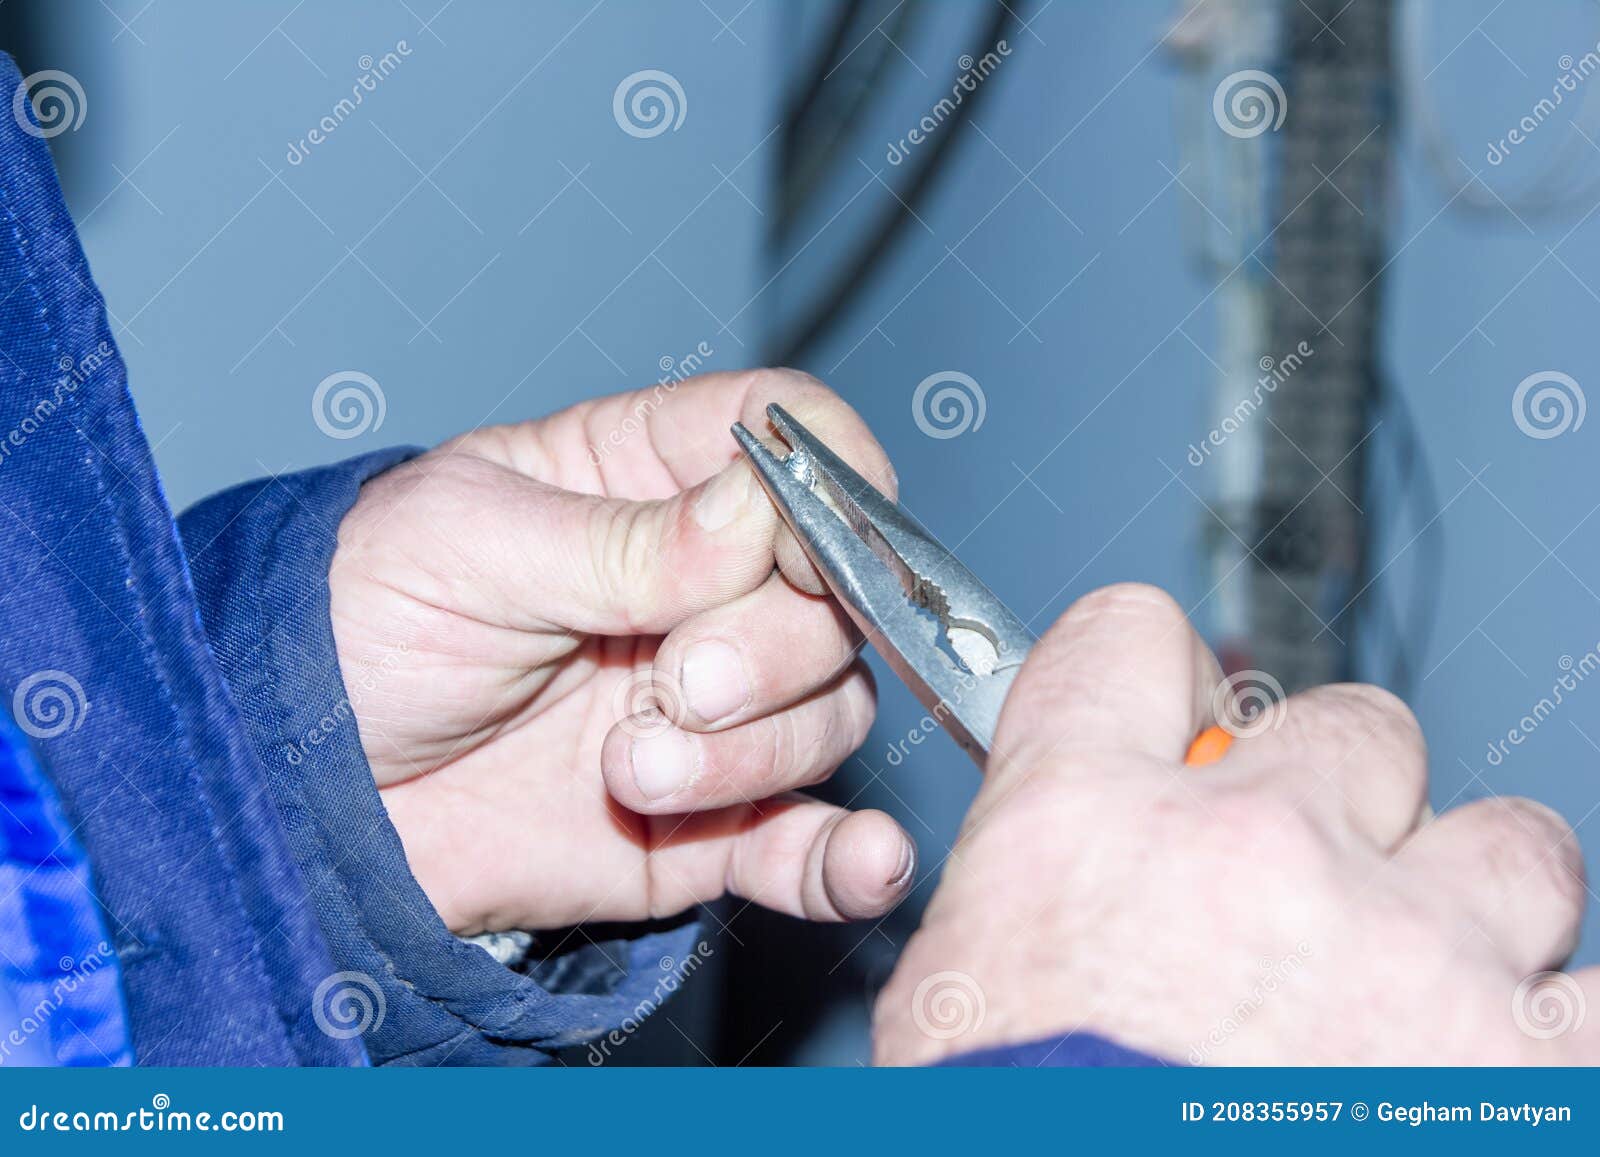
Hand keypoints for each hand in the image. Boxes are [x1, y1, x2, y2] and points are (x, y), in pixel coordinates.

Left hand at [329, 369, 914, 934]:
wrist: (289, 790)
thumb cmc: (353, 625)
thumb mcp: (464, 546)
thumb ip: (619, 540)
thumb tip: (759, 510)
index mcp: (644, 482)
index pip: (791, 440)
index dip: (828, 479)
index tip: (805, 538)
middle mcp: (698, 591)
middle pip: (834, 595)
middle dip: (773, 647)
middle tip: (675, 682)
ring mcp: (707, 711)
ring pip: (830, 715)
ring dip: (754, 754)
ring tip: (631, 773)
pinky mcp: (699, 824)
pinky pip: (801, 843)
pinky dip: (846, 857)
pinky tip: (859, 860)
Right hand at [873, 583, 1597, 1063]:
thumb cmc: (1014, 1144)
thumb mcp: (959, 1000)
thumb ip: (1037, 887)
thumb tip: (1077, 860)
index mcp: (1089, 823)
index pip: (1127, 644)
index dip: (1154, 673)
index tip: (1172, 713)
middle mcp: (1256, 850)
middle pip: (1347, 728)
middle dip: (1339, 799)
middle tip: (1312, 884)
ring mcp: (1408, 949)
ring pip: (1510, 843)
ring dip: (1476, 905)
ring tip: (1430, 983)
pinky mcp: (1526, 1067)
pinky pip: (1593, 999)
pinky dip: (1554, 1032)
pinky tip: (1500, 1067)